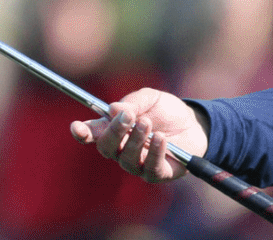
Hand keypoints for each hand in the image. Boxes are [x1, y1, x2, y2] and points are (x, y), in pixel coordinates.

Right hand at [69, 87, 209, 182]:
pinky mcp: (157, 174)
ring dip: (135, 140)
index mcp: (112, 128)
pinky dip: (154, 153)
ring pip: (127, 159)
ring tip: (148, 124)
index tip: (77, 127)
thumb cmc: (165, 110)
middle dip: (114, 131)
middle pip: (106, 147)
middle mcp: (120, 149)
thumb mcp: (149, 98)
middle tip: (128, 116)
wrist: (195, 124)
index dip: (81, 133)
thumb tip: (113, 110)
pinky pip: (150, 169)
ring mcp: (138, 164)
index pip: (90, 134)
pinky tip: (160, 138)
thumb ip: (132, 103)